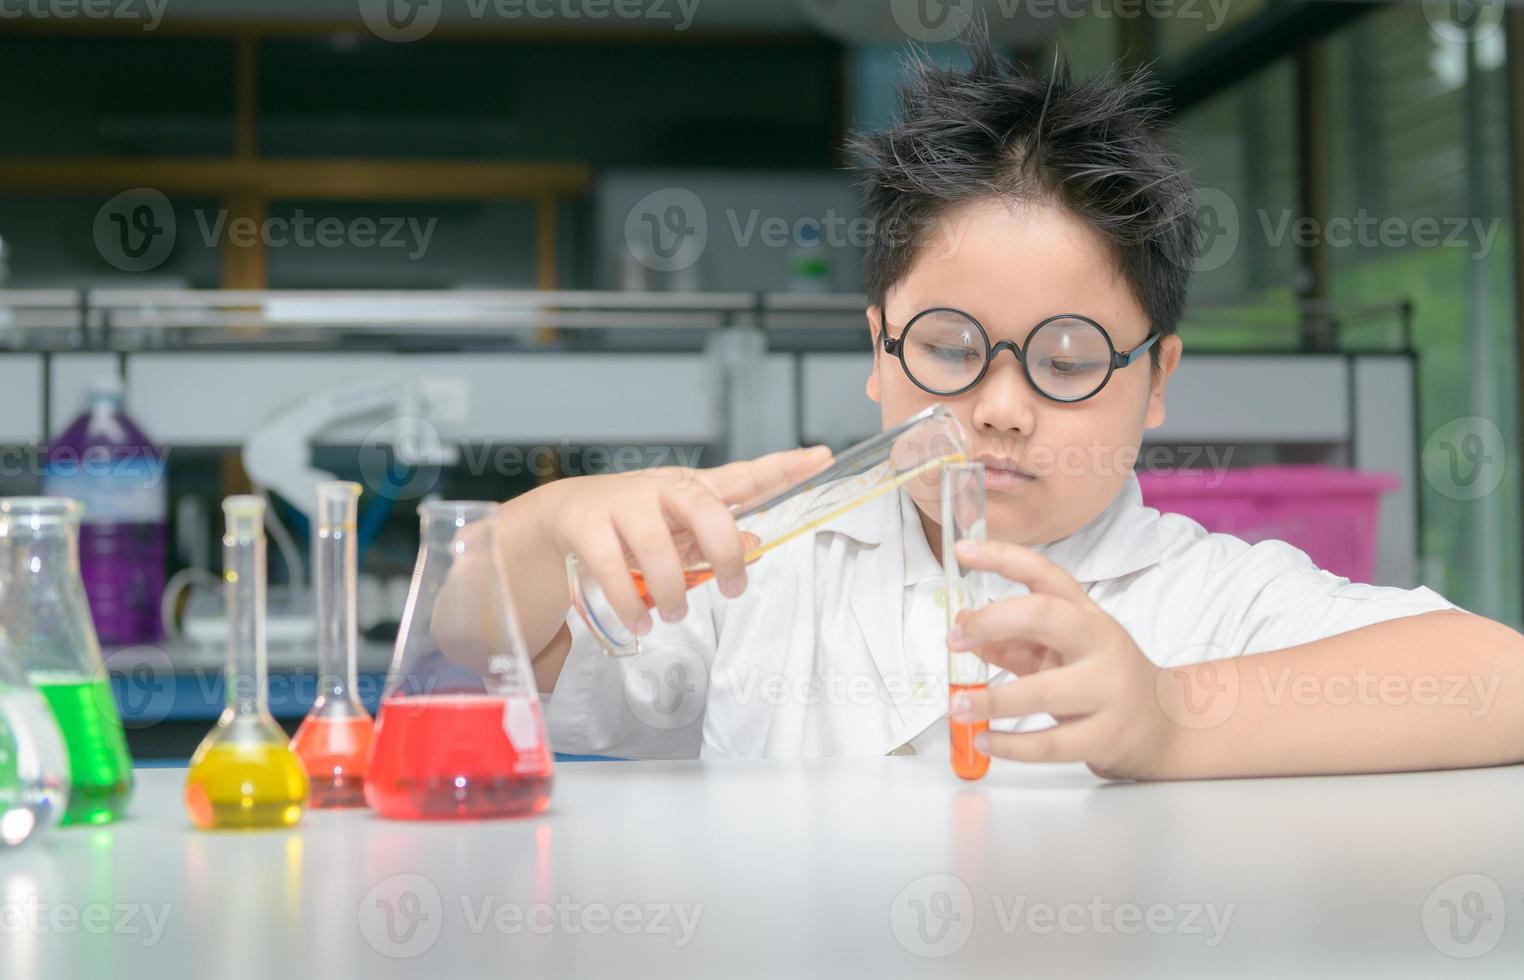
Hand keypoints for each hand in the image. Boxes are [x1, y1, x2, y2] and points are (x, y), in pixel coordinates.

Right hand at [538, 446, 831, 633]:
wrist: (562, 514)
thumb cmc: (633, 522)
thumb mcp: (678, 526)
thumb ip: (716, 534)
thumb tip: (757, 540)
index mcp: (691, 488)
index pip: (744, 475)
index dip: (783, 467)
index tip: (821, 456)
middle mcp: (661, 489)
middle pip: (705, 510)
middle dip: (725, 551)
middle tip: (735, 588)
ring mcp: (622, 504)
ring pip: (656, 547)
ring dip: (671, 589)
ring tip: (674, 615)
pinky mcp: (587, 527)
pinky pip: (612, 569)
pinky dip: (629, 602)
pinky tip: (639, 622)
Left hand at [946, 539, 1177, 779]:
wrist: (1161, 723)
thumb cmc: (1099, 677)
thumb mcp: (1060, 649)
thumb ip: (1014, 640)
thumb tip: (963, 627)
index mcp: (1085, 613)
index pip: (1044, 573)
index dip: (1002, 558)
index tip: (962, 550)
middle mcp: (1099, 642)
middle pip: (1045, 615)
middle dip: (992, 622)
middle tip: (954, 640)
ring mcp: (1106, 690)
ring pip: (1043, 691)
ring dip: (992, 700)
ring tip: (959, 706)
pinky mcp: (1105, 736)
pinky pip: (1051, 744)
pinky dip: (1011, 745)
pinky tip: (986, 740)